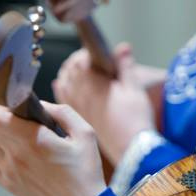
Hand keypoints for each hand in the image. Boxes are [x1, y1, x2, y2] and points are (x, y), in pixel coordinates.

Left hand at [0, 103, 106, 195]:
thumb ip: (62, 112)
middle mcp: (16, 155)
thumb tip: (39, 105)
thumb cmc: (85, 170)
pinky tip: (6, 153)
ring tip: (9, 136)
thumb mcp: (85, 134)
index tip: (19, 108)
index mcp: (34, 140)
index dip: (4, 107)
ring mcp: (8, 171)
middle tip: (16, 120)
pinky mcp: (7, 184)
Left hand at [52, 43, 157, 162]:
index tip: (94, 53)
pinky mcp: (78, 117)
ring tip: (76, 70)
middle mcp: (80, 93)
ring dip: (68, 74)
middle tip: (86, 59)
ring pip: (63, 83)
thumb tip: (122, 48)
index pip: (80, 59)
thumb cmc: (134, 118)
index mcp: (92, 82)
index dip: (86, 53)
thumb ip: (125, 66)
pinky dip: (61, 89)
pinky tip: (61, 85)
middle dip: (76, 61)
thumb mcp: (134, 88)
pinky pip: (63, 99)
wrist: (131, 147)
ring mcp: (77, 106)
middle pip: (69, 70)